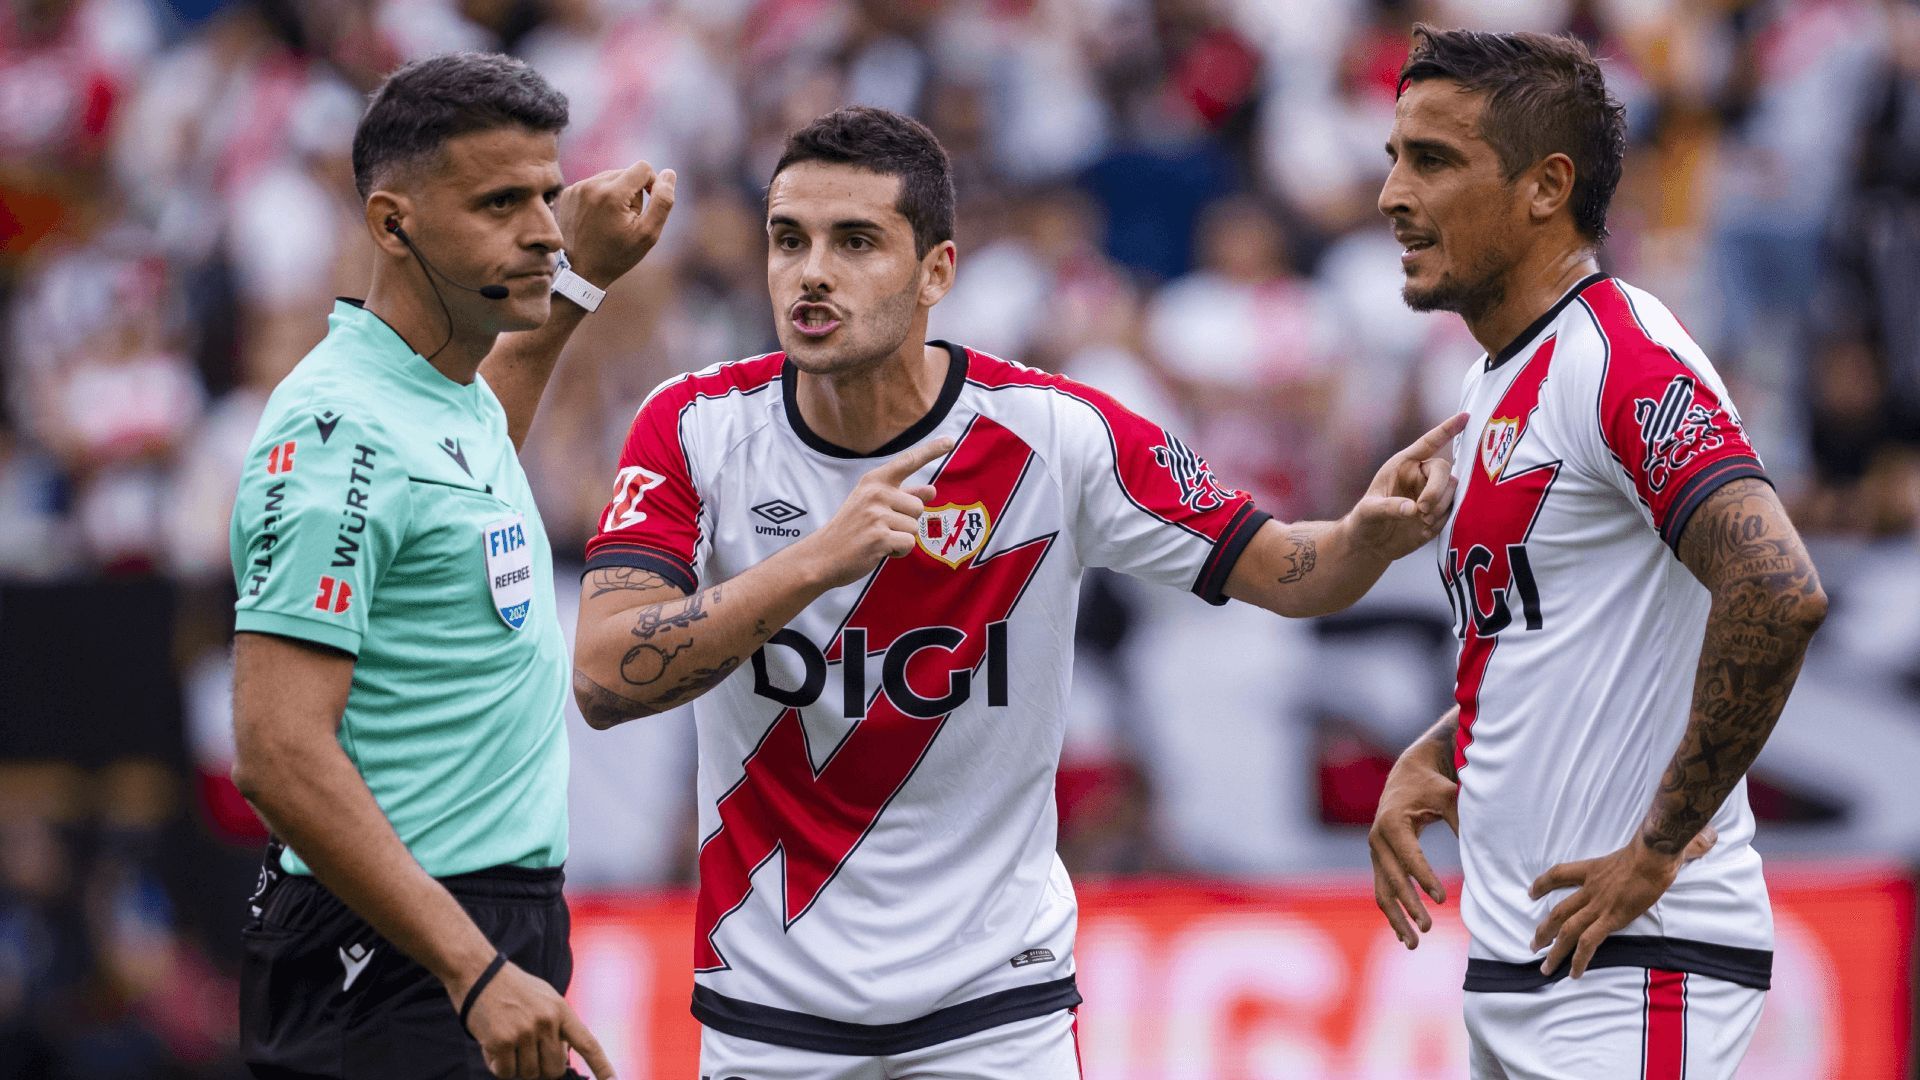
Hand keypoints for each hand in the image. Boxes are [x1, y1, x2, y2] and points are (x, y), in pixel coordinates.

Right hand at [452, 959, 615, 1078]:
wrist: (478, 973)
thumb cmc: (513, 989)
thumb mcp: (545, 999)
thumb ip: (558, 1025)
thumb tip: (564, 1057)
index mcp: (561, 1010)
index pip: (587, 1043)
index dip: (602, 1066)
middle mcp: (546, 1021)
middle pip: (553, 1070)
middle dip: (541, 1069)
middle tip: (526, 1052)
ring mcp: (524, 1032)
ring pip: (528, 1074)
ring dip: (517, 1067)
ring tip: (508, 1042)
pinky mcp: (501, 1041)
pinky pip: (505, 1073)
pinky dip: (499, 1066)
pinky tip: (493, 1046)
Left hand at [554, 160, 676, 288]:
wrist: (579, 272)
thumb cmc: (617, 256)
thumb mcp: (647, 234)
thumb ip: (662, 201)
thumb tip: (669, 174)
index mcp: (612, 194)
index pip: (643, 168)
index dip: (652, 184)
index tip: (647, 205)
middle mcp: (591, 185)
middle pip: (626, 172)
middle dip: (633, 192)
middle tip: (627, 220)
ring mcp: (576, 188)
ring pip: (609, 178)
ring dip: (617, 194)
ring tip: (611, 221)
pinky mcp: (567, 193)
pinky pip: (593, 185)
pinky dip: (600, 198)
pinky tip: (597, 220)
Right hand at [796, 438, 954, 588]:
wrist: (822, 555)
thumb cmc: (851, 530)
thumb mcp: (873, 505)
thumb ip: (903, 496)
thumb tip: (932, 490)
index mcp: (874, 481)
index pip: (908, 462)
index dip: (931, 451)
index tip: (950, 441)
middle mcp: (875, 493)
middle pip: (918, 507)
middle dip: (906, 523)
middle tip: (880, 529)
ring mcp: (876, 515)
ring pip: (914, 528)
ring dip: (901, 539)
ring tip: (878, 540)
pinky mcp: (879, 537)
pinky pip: (908, 544)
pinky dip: (898, 552)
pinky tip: (879, 551)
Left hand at [1346, 412, 1467, 560]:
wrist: (1371, 545)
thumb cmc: (1364, 521)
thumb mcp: (1368, 512)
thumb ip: (1389, 507)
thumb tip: (1414, 509)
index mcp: (1403, 464)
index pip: (1428, 443)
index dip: (1447, 429)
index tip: (1466, 416)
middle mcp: (1421, 475)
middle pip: (1444, 469)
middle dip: (1437, 489)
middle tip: (1422, 510)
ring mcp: (1433, 493)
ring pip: (1453, 489)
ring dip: (1440, 505)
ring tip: (1422, 520)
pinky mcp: (1440, 512)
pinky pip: (1453, 509)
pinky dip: (1443, 518)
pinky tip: (1426, 527)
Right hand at [1368, 745, 1458, 948]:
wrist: (1407, 773)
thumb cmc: (1431, 785)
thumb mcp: (1448, 797)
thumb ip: (1461, 822)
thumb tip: (1482, 851)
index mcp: (1392, 823)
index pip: (1409, 858)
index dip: (1424, 879)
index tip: (1442, 900)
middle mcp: (1378, 839)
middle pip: (1392, 880)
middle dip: (1409, 906)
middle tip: (1428, 928)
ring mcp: (1375, 851)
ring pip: (1382, 891)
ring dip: (1396, 918)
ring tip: (1413, 944)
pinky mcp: (1379, 859)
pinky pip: (1382, 890)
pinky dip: (1393, 912)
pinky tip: (1404, 934)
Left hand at [1528, 826, 1718, 977]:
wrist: (1655, 854)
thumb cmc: (1656, 847)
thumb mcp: (1652, 843)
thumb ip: (1676, 844)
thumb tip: (1706, 838)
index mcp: (1594, 869)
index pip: (1560, 874)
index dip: (1543, 883)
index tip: (1531, 891)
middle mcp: (1591, 889)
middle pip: (1559, 910)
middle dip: (1544, 929)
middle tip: (1533, 944)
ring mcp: (1599, 905)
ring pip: (1567, 930)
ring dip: (1554, 949)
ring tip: (1544, 967)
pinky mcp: (1610, 919)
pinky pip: (1589, 943)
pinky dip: (1579, 959)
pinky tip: (1574, 973)